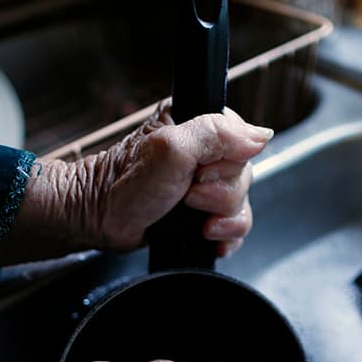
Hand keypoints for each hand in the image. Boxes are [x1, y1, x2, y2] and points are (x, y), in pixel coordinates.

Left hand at [0, 100, 272, 263]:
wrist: (100, 220)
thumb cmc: (124, 184)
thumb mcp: (172, 150)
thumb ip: (216, 134)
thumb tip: (262, 135)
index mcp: (198, 123)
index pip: (243, 140)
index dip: (228, 163)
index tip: (200, 173)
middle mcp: (205, 151)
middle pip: (245, 175)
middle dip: (220, 195)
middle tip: (187, 196)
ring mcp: (205, 183)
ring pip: (242, 202)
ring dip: (220, 218)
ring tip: (191, 218)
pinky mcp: (203, 212)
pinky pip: (234, 225)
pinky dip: (224, 236)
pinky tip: (206, 237)